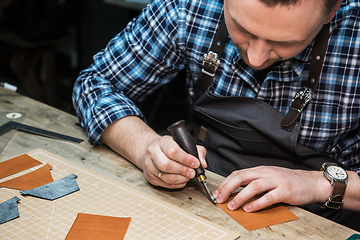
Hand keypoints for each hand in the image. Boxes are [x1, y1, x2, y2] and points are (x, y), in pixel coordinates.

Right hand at [142, 135, 206, 188]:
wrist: (152, 150)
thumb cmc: (169, 147)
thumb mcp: (183, 143)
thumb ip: (196, 151)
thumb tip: (202, 163)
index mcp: (162, 142)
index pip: (172, 151)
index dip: (186, 159)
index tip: (195, 163)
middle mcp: (153, 153)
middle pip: (167, 165)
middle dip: (183, 171)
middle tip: (192, 172)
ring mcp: (149, 165)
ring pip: (165, 177)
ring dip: (180, 179)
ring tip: (187, 177)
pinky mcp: (150, 176)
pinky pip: (164, 184)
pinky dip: (176, 184)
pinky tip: (181, 180)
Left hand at [213, 166, 328, 211]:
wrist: (311, 182)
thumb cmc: (289, 181)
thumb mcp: (270, 177)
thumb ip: (255, 181)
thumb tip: (236, 191)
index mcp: (261, 170)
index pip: (238, 173)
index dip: (226, 183)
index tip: (217, 192)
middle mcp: (266, 173)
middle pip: (242, 177)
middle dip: (228, 188)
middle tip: (219, 198)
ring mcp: (276, 181)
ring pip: (253, 186)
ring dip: (240, 197)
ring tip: (232, 206)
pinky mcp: (285, 191)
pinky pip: (268, 197)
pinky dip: (257, 204)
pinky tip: (249, 209)